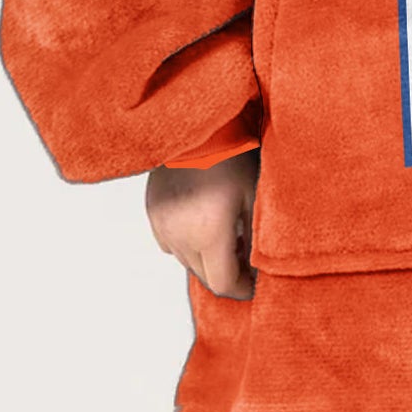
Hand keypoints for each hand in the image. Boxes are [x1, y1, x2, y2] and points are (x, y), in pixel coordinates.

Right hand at [146, 146, 260, 299]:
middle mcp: (180, 236)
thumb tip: (258, 268)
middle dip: (226, 273)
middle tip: (245, 257)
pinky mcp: (153, 211)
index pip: (222, 284)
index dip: (242, 288)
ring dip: (206, 257)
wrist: (197, 123)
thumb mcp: (254, 196)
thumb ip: (255, 239)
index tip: (256, 283)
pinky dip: (187, 241)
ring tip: (227, 234)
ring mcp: (162, 224)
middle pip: (203, 276)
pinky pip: (171, 241)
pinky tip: (203, 220)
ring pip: (186, 260)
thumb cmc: (232, 154)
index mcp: (207, 235)